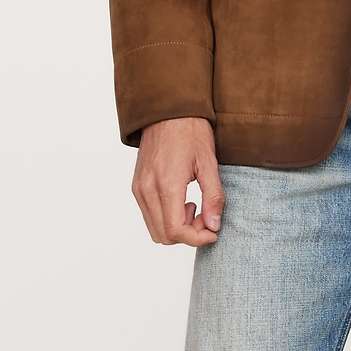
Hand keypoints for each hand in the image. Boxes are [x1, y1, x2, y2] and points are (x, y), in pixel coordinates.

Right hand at [132, 117, 224, 247]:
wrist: (167, 112)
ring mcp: (139, 188)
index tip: (212, 232)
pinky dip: (167, 218)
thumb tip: (213, 226)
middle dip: (188, 235)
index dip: (196, 239)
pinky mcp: (136, 186)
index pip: (175, 230)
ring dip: (177, 228)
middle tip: (205, 217)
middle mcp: (147, 189)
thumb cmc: (190, 132)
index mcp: (167, 183)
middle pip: (163, 236)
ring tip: (194, 206)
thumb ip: (213, 197)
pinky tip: (182, 200)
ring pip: (155, 230)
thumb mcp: (209, 163)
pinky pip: (149, 216)